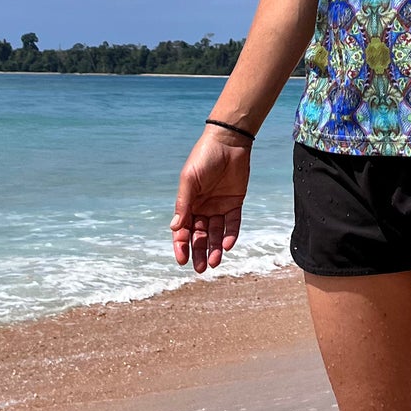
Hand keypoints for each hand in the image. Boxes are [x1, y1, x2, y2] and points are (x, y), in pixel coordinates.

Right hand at [170, 129, 251, 273]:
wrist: (229, 141)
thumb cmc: (204, 157)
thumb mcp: (190, 180)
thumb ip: (184, 203)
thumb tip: (175, 228)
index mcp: (188, 203)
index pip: (183, 229)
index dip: (181, 245)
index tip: (182, 259)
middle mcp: (203, 208)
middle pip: (199, 235)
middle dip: (198, 252)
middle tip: (199, 269)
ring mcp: (219, 207)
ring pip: (216, 233)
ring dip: (214, 248)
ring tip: (214, 262)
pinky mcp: (235, 204)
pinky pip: (232, 224)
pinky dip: (230, 235)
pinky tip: (227, 245)